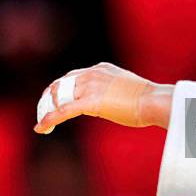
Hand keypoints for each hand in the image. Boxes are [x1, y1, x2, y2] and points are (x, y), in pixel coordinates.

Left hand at [34, 62, 173, 133]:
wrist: (153, 101)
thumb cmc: (147, 99)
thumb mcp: (125, 88)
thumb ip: (113, 91)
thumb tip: (112, 102)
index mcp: (100, 68)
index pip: (71, 76)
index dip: (58, 88)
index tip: (53, 99)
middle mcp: (91, 74)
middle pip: (60, 85)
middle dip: (48, 99)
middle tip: (42, 112)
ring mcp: (90, 87)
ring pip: (58, 98)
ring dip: (47, 110)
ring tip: (42, 123)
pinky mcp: (90, 102)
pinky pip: (63, 111)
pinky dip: (49, 119)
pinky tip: (41, 127)